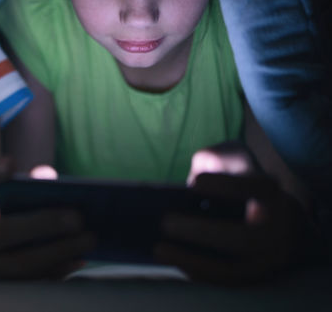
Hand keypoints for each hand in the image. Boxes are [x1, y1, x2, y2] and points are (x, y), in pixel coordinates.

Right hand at [0, 159, 93, 278]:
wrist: (4, 255)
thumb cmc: (20, 215)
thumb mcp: (23, 197)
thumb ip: (35, 183)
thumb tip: (47, 176)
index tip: (11, 163)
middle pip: (2, 231)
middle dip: (42, 224)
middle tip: (77, 218)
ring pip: (21, 263)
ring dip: (58, 250)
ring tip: (89, 238)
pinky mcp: (11, 285)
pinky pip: (36, 281)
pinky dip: (61, 269)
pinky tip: (81, 257)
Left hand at [156, 143, 307, 284]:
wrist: (278, 219)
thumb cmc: (242, 180)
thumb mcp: (233, 157)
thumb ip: (214, 159)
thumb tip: (191, 182)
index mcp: (270, 193)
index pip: (257, 189)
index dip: (226, 186)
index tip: (195, 183)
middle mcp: (277, 229)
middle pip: (244, 238)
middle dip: (202, 232)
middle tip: (166, 222)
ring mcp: (267, 258)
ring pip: (233, 269)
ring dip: (192, 260)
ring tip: (158, 249)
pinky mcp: (253, 275)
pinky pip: (223, 280)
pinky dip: (195, 271)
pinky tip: (170, 259)